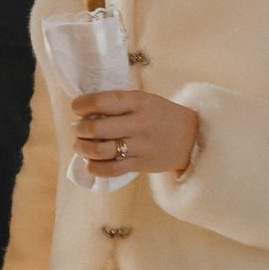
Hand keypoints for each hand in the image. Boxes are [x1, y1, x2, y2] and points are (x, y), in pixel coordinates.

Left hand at [72, 88, 197, 175]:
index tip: (76, 108)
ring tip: (79, 145)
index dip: (81, 105)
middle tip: (76, 127)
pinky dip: (95, 167)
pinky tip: (89, 163)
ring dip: (82, 148)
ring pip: (100, 150)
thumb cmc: (160, 115)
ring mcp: (140, 146)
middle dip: (79, 128)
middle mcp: (139, 123)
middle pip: (96, 128)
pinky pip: (112, 169)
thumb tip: (83, 110)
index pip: (101, 101)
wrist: (192, 137)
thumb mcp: (144, 100)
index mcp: (138, 102)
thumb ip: (118, 103)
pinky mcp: (142, 164)